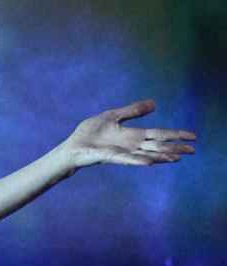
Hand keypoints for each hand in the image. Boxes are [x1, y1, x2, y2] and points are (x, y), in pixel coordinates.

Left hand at [59, 100, 195, 168]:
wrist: (73, 145)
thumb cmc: (90, 133)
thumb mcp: (112, 116)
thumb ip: (132, 111)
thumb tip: (154, 103)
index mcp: (133, 135)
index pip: (159, 135)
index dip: (175, 135)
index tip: (193, 136)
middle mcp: (131, 146)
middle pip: (158, 147)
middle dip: (175, 148)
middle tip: (193, 150)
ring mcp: (122, 153)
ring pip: (147, 155)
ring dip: (162, 156)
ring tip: (177, 157)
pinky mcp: (110, 157)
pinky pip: (126, 159)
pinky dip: (138, 160)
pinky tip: (150, 162)